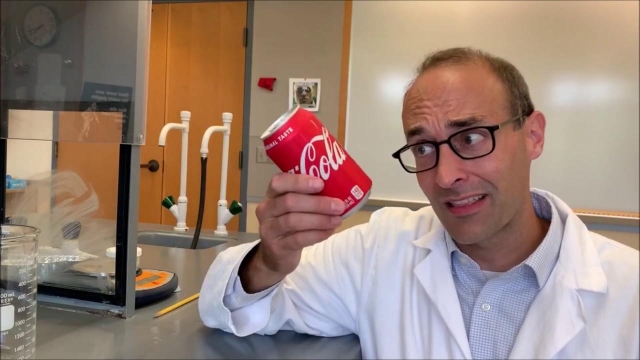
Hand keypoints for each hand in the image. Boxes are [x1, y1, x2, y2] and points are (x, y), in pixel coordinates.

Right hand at [239, 173, 344, 292]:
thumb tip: (338, 191)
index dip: (299, 181)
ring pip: (293, 221)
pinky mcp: (276, 247)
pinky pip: (298, 239)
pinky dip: (316, 235)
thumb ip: (308, 198)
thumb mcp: (293, 210)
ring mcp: (269, 230)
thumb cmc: (289, 227)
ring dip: (319, 220)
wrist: (274, 257)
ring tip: (337, 220)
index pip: (278, 182)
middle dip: (317, 203)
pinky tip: (329, 232)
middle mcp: (266, 211)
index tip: (320, 183)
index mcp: (271, 195)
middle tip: (338, 205)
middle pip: (289, 202)